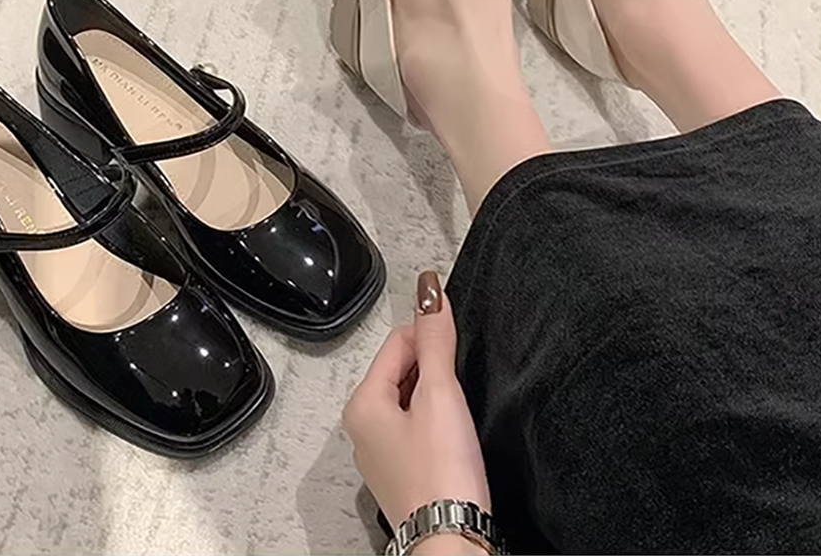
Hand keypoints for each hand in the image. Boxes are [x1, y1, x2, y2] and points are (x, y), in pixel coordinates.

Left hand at [342, 271, 490, 538]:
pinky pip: (415, 427)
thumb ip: (435, 340)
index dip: (429, 336)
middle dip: (432, 369)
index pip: (396, 343)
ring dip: (435, 395)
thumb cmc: (442, 472)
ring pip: (409, 399)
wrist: (452, 541)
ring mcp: (380, 452)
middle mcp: (362, 426)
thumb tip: (428, 290)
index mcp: (362, 403)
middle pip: (400, 370)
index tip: (455, 342)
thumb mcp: (441, 394)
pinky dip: (435, 422)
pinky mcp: (402, 471)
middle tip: (458, 389)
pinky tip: (452, 436)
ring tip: (457, 415)